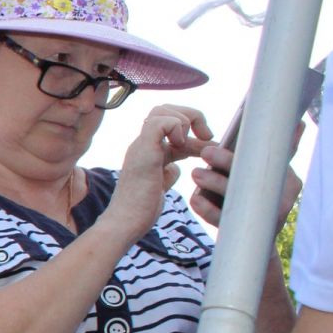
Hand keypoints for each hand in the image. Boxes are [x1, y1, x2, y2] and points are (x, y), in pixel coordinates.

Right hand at [102, 106, 211, 242]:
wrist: (125, 223)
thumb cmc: (140, 210)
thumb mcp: (162, 185)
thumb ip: (168, 171)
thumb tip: (178, 167)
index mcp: (147, 150)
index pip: (169, 122)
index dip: (193, 128)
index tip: (207, 144)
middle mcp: (142, 144)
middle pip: (165, 108)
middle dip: (191, 117)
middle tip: (205, 137)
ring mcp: (141, 146)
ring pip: (162, 110)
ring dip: (185, 121)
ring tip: (192, 143)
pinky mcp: (144, 151)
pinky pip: (160, 121)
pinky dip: (177, 127)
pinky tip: (181, 147)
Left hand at [188, 130, 303, 227]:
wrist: (257, 243)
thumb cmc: (260, 198)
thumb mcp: (272, 176)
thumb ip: (280, 152)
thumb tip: (300, 122)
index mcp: (290, 180)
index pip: (277, 157)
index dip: (254, 145)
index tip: (245, 132)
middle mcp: (284, 198)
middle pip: (253, 176)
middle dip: (228, 162)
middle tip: (206, 152)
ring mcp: (266, 216)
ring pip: (238, 196)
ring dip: (214, 182)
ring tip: (196, 173)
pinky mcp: (247, 231)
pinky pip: (225, 219)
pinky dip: (207, 208)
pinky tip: (196, 199)